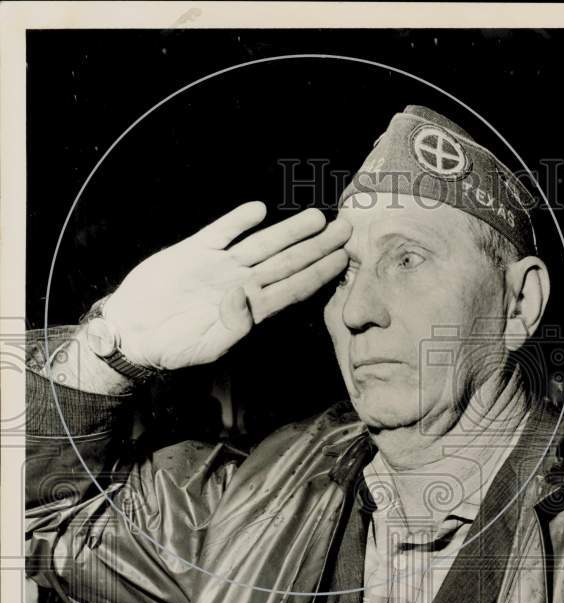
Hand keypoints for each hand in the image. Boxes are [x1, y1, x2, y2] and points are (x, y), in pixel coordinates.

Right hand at [102, 203, 350, 369]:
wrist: (133, 332)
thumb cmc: (173, 347)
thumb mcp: (207, 345)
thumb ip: (233, 325)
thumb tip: (250, 299)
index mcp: (250, 310)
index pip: (293, 288)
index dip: (319, 273)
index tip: (342, 259)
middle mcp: (241, 284)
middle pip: (287, 262)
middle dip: (317, 246)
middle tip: (346, 228)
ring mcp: (220, 267)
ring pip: (262, 244)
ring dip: (289, 231)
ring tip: (316, 217)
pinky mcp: (194, 252)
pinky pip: (221, 233)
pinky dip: (238, 221)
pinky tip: (259, 210)